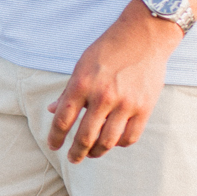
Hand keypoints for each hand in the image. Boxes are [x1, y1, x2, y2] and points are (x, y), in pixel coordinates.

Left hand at [45, 1, 181, 161]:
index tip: (54, 146)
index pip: (63, 120)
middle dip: (76, 152)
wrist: (144, 36)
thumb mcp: (82, 65)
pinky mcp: (144, 107)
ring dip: (96, 152)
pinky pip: (130, 137)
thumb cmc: (109, 50)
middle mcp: (103, 95)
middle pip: (85, 137)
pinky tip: (113, 141)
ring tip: (91, 153)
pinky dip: (119, 144)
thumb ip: (69, 91)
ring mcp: (125, 103)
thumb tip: (52, 111)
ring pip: (107, 142)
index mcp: (82, 83)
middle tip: (72, 158)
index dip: (56, 137)